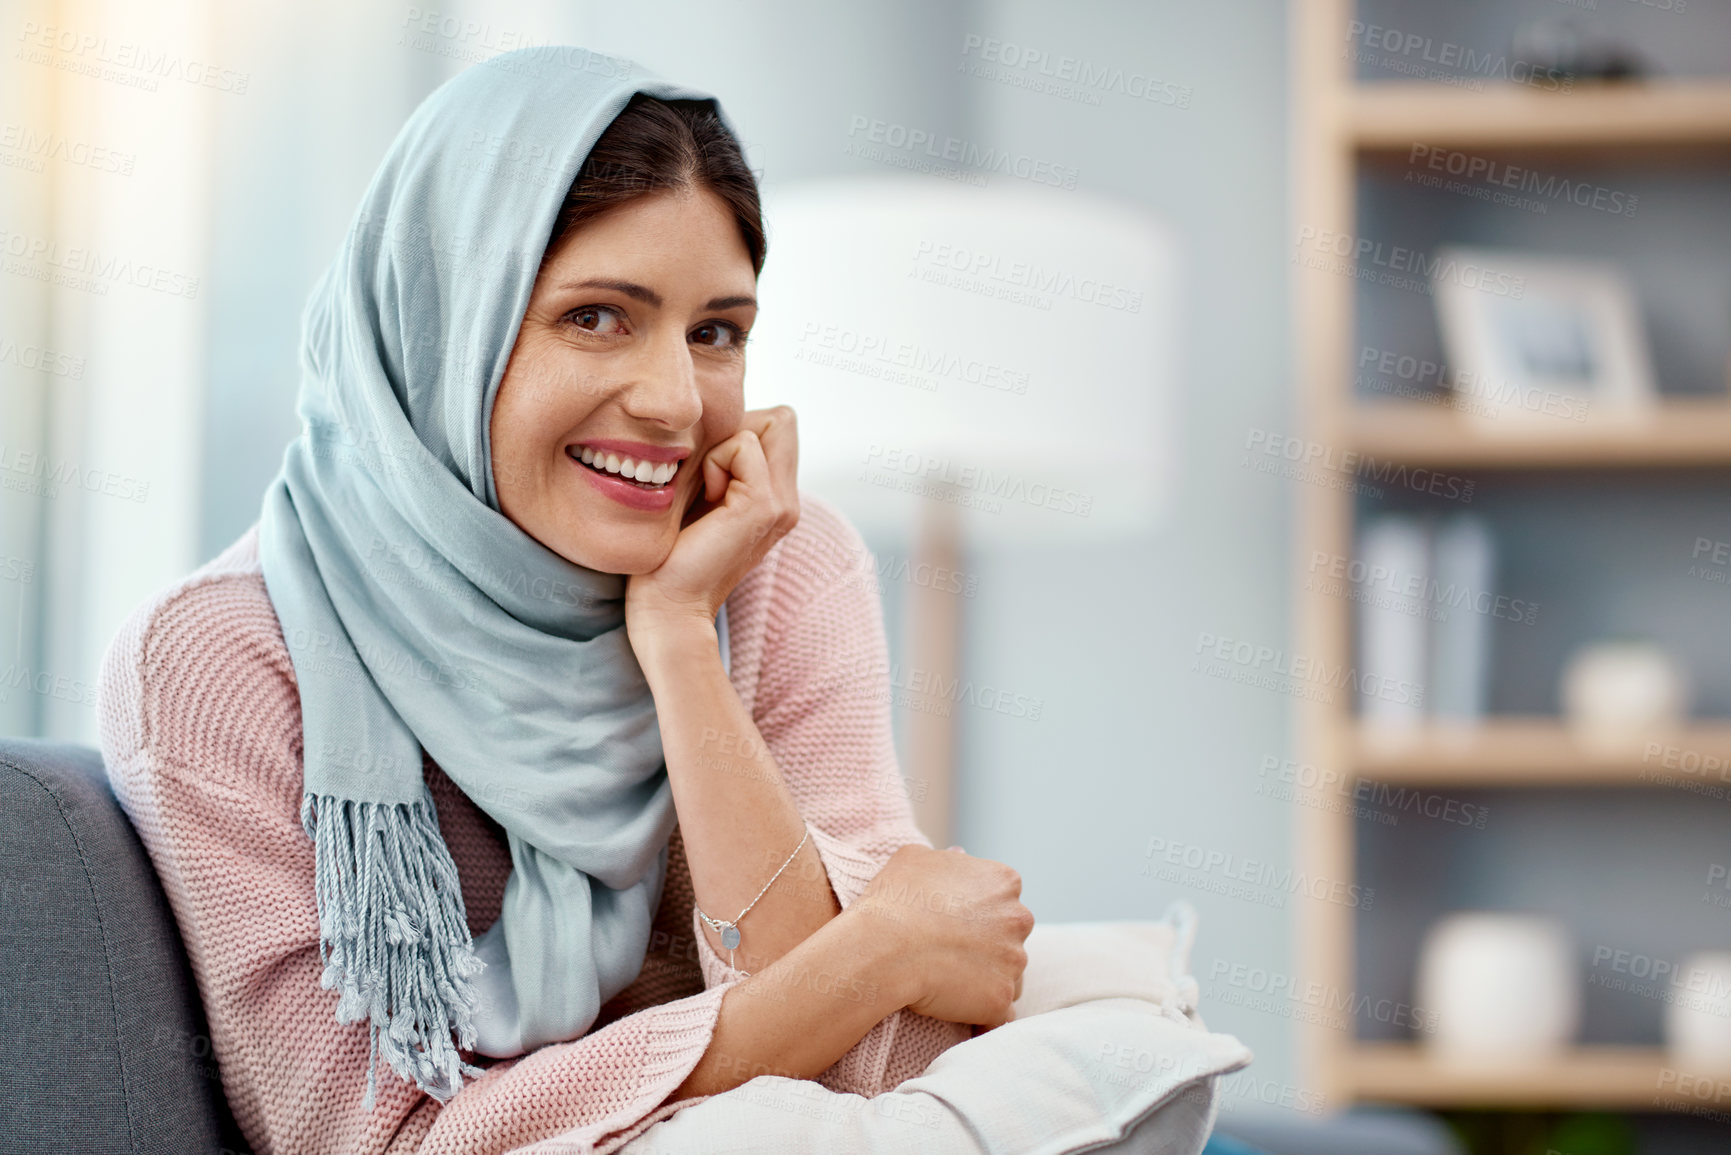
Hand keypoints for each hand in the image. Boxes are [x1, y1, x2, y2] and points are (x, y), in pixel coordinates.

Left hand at [625, 406, 799, 648]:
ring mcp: (782, 505)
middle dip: (738, 431)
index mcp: (775, 498)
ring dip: (724, 447)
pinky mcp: (764, 507)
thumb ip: (717, 460)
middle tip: (708, 480)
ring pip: (768, 423)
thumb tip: (713, 417)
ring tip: (705, 494)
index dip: (739, 431)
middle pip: (780, 419)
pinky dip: (716, 461)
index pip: (777, 424)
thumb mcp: (698, 494)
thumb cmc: (668, 553)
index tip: (708, 476)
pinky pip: (743, 444)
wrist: (666, 607)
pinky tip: (704, 500)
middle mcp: (788, 501)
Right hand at [850, 844, 1032, 1029]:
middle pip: (1012, 936)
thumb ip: (945, 859)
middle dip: (990, 946)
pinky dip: (987, 1016)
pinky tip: (966, 1018)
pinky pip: (1001, 1013)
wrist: (882, 947)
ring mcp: (1014, 962)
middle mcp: (1019, 919)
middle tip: (953, 954)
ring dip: (989, 980)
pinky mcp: (1000, 1000)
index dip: (979, 913)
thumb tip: (959, 856)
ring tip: (953, 986)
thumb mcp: (914, 858)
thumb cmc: (894, 900)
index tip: (955, 923)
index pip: (1004, 899)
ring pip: (1011, 974)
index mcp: (1004, 882)